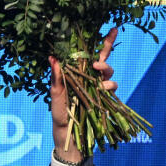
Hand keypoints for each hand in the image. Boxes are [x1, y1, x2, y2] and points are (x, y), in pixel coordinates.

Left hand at [49, 27, 117, 161]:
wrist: (70, 138)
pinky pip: (111, 88)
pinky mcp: (106, 100)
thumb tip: (53, 58)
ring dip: (106, 72)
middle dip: (105, 53)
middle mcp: (90, 79)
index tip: (112, 28)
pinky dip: (109, 86)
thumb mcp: (56, 97)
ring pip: (108, 73)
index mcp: (77, 74)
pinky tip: (104, 89)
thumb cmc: (60, 116)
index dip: (102, 41)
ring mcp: (99, 89)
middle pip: (103, 60)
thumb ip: (57, 79)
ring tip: (100, 78)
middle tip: (97, 62)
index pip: (89, 54)